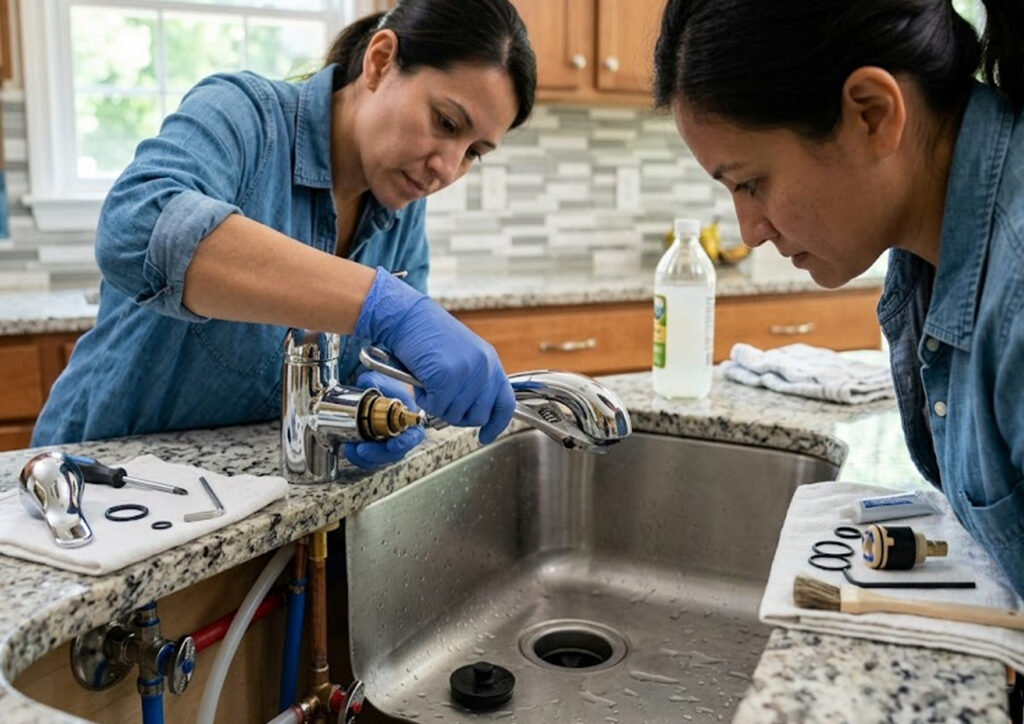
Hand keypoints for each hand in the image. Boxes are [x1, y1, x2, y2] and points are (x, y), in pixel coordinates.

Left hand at [343, 371, 424, 468]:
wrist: (379, 391)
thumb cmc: (384, 386)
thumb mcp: (379, 379)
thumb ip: (373, 380)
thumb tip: (366, 382)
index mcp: (408, 418)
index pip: (413, 435)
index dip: (404, 443)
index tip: (392, 445)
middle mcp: (400, 434)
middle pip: (394, 453)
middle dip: (377, 455)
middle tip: (361, 450)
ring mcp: (387, 442)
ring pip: (381, 458)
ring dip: (365, 458)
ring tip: (350, 449)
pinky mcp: (375, 446)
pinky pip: (370, 458)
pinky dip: (358, 456)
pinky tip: (348, 447)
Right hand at [353, 267, 514, 442]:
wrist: (406, 317)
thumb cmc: (427, 336)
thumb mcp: (462, 357)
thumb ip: (473, 382)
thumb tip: (471, 412)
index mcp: (490, 361)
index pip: (505, 402)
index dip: (497, 424)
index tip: (486, 436)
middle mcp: (484, 367)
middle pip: (478, 416)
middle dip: (457, 415)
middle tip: (440, 399)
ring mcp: (467, 372)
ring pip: (455, 414)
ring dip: (436, 404)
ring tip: (428, 381)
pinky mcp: (447, 376)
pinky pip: (436, 407)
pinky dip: (424, 398)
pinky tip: (420, 379)